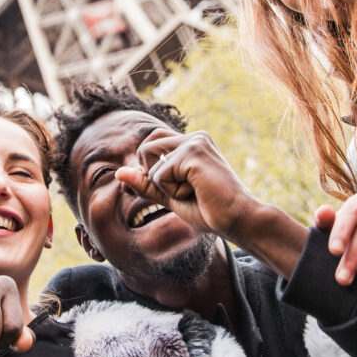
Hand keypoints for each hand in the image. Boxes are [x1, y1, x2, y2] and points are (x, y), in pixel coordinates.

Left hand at [113, 129, 259, 238]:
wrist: (239, 220)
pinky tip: (197, 193)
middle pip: (146, 147)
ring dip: (163, 184)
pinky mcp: (193, 153)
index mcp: (193, 142)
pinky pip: (159, 175)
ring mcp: (194, 142)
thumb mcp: (171, 197)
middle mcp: (194, 137)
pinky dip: (172, 191)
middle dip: (154, 175)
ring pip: (150, 160)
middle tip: (182, 190)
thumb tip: (118, 173)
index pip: (152, 145)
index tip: (172, 191)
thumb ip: (146, 183)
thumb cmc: (210, 210)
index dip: (150, 171)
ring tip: (191, 191)